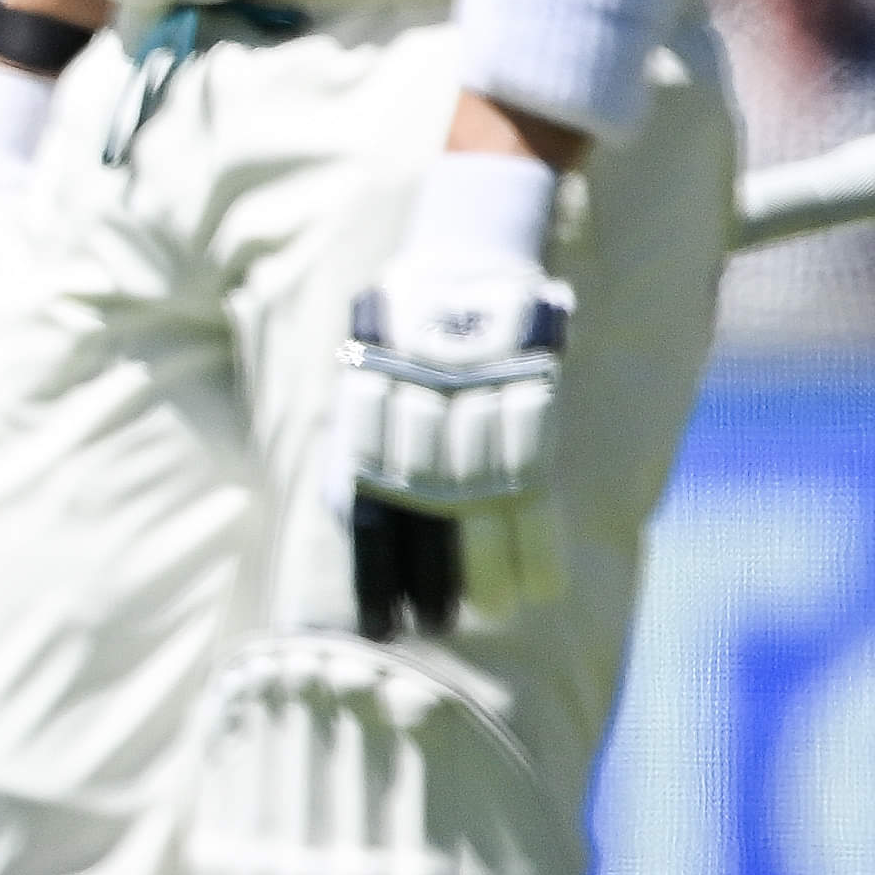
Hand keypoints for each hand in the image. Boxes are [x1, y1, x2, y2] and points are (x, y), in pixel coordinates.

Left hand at [340, 255, 568, 626]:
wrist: (470, 249)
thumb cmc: (408, 323)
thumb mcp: (364, 363)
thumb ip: (353, 431)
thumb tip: (334, 503)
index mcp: (373, 406)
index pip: (370, 508)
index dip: (377, 574)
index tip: (380, 624)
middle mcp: (425, 407)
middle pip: (431, 514)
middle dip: (437, 578)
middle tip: (439, 623)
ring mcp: (481, 404)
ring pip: (487, 506)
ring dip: (492, 568)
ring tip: (494, 608)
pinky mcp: (532, 396)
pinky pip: (538, 487)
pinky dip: (539, 544)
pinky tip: (539, 585)